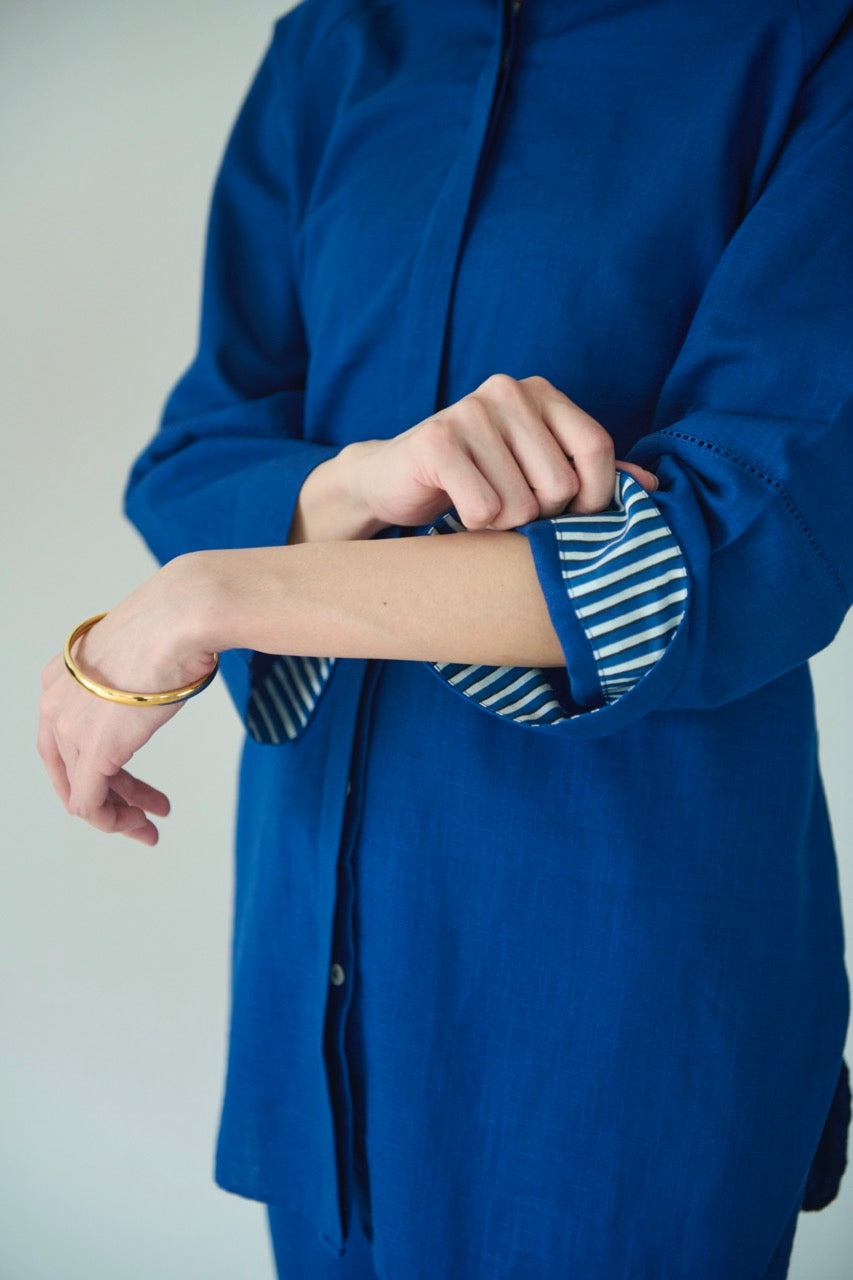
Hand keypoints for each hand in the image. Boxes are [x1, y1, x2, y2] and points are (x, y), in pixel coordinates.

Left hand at [37, 559, 215, 845]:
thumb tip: (168, 674)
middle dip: (108, 795)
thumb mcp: (141, 651)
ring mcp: (69, 728)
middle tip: (139, 812)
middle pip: (69, 766)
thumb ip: (135, 675)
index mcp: (63, 672)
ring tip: (149, 825)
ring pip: (82, 790)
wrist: (179, 619)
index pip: (63, 734)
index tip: (128, 777)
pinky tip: (142, 825)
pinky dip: (115, 821)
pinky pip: (90, 804)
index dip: (95, 762)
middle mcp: (54, 701)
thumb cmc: (175, 623)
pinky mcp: (92, 752)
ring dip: (118, 813)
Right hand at [346, 373, 657, 530]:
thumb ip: (593, 475)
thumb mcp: (538, 471)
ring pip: (522, 504)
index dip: (595, 496)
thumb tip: (654, 486)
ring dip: (504, 525)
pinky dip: (474, 524)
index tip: (573, 517)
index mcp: (541, 392)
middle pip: (560, 483)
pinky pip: (485, 509)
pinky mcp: (436, 441)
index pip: (597, 447)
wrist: (395, 481)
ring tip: (483, 507)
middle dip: (540, 516)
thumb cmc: (477, 479)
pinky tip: (458, 507)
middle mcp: (508, 390)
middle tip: (512, 510)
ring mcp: (470, 411)